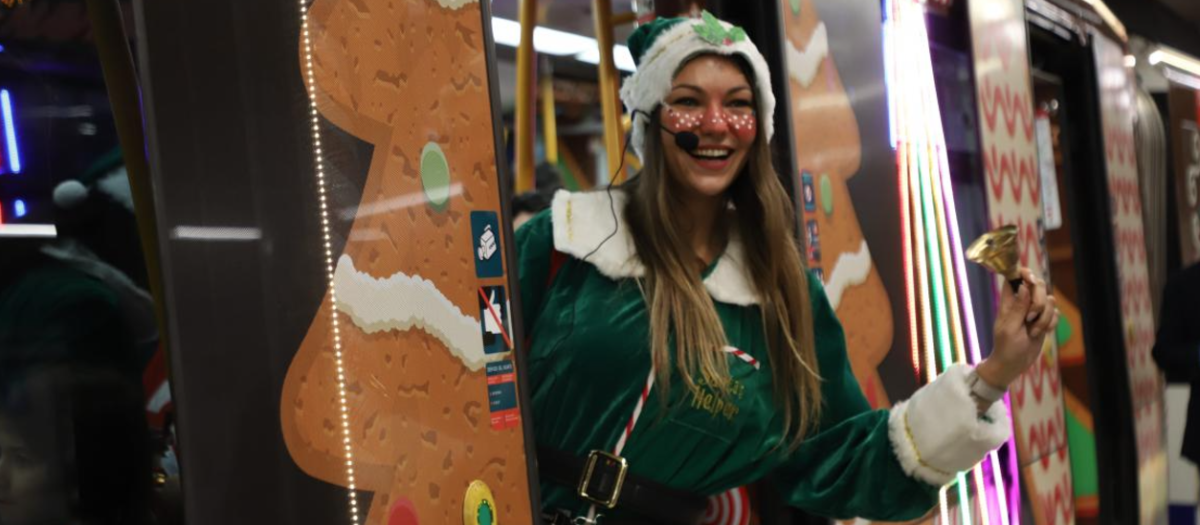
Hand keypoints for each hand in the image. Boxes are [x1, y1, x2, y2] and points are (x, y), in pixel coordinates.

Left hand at [977, 268, 1058, 388]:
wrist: (1013, 364)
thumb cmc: (1006, 347)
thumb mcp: (1010, 329)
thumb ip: (1018, 308)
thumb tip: (1024, 286)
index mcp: (1008, 301)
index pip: (1014, 277)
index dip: (1024, 273)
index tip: (1031, 280)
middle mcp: (1022, 302)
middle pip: (1037, 285)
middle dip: (1039, 301)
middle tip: (1030, 317)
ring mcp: (1034, 311)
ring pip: (1050, 300)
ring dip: (1044, 318)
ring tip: (1032, 331)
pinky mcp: (1044, 320)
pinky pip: (1056, 314)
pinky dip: (1051, 323)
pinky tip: (1041, 333)